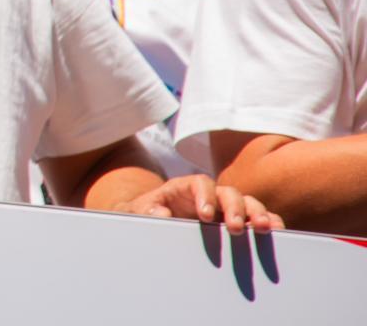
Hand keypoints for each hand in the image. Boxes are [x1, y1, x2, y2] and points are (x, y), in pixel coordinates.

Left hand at [112, 174, 283, 233]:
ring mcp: (226, 207)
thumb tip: (161, 213)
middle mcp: (210, 194)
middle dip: (235, 209)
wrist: (154, 217)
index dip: (205, 196)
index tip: (205, 215)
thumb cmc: (148, 211)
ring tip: (265, 229)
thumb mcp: (141, 209)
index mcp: (186, 187)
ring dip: (257, 214)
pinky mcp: (237, 220)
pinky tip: (277, 234)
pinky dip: (268, 222)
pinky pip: (257, 218)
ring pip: (248, 204)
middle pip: (228, 193)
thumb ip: (148, 209)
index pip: (200, 183)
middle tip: (236, 227)